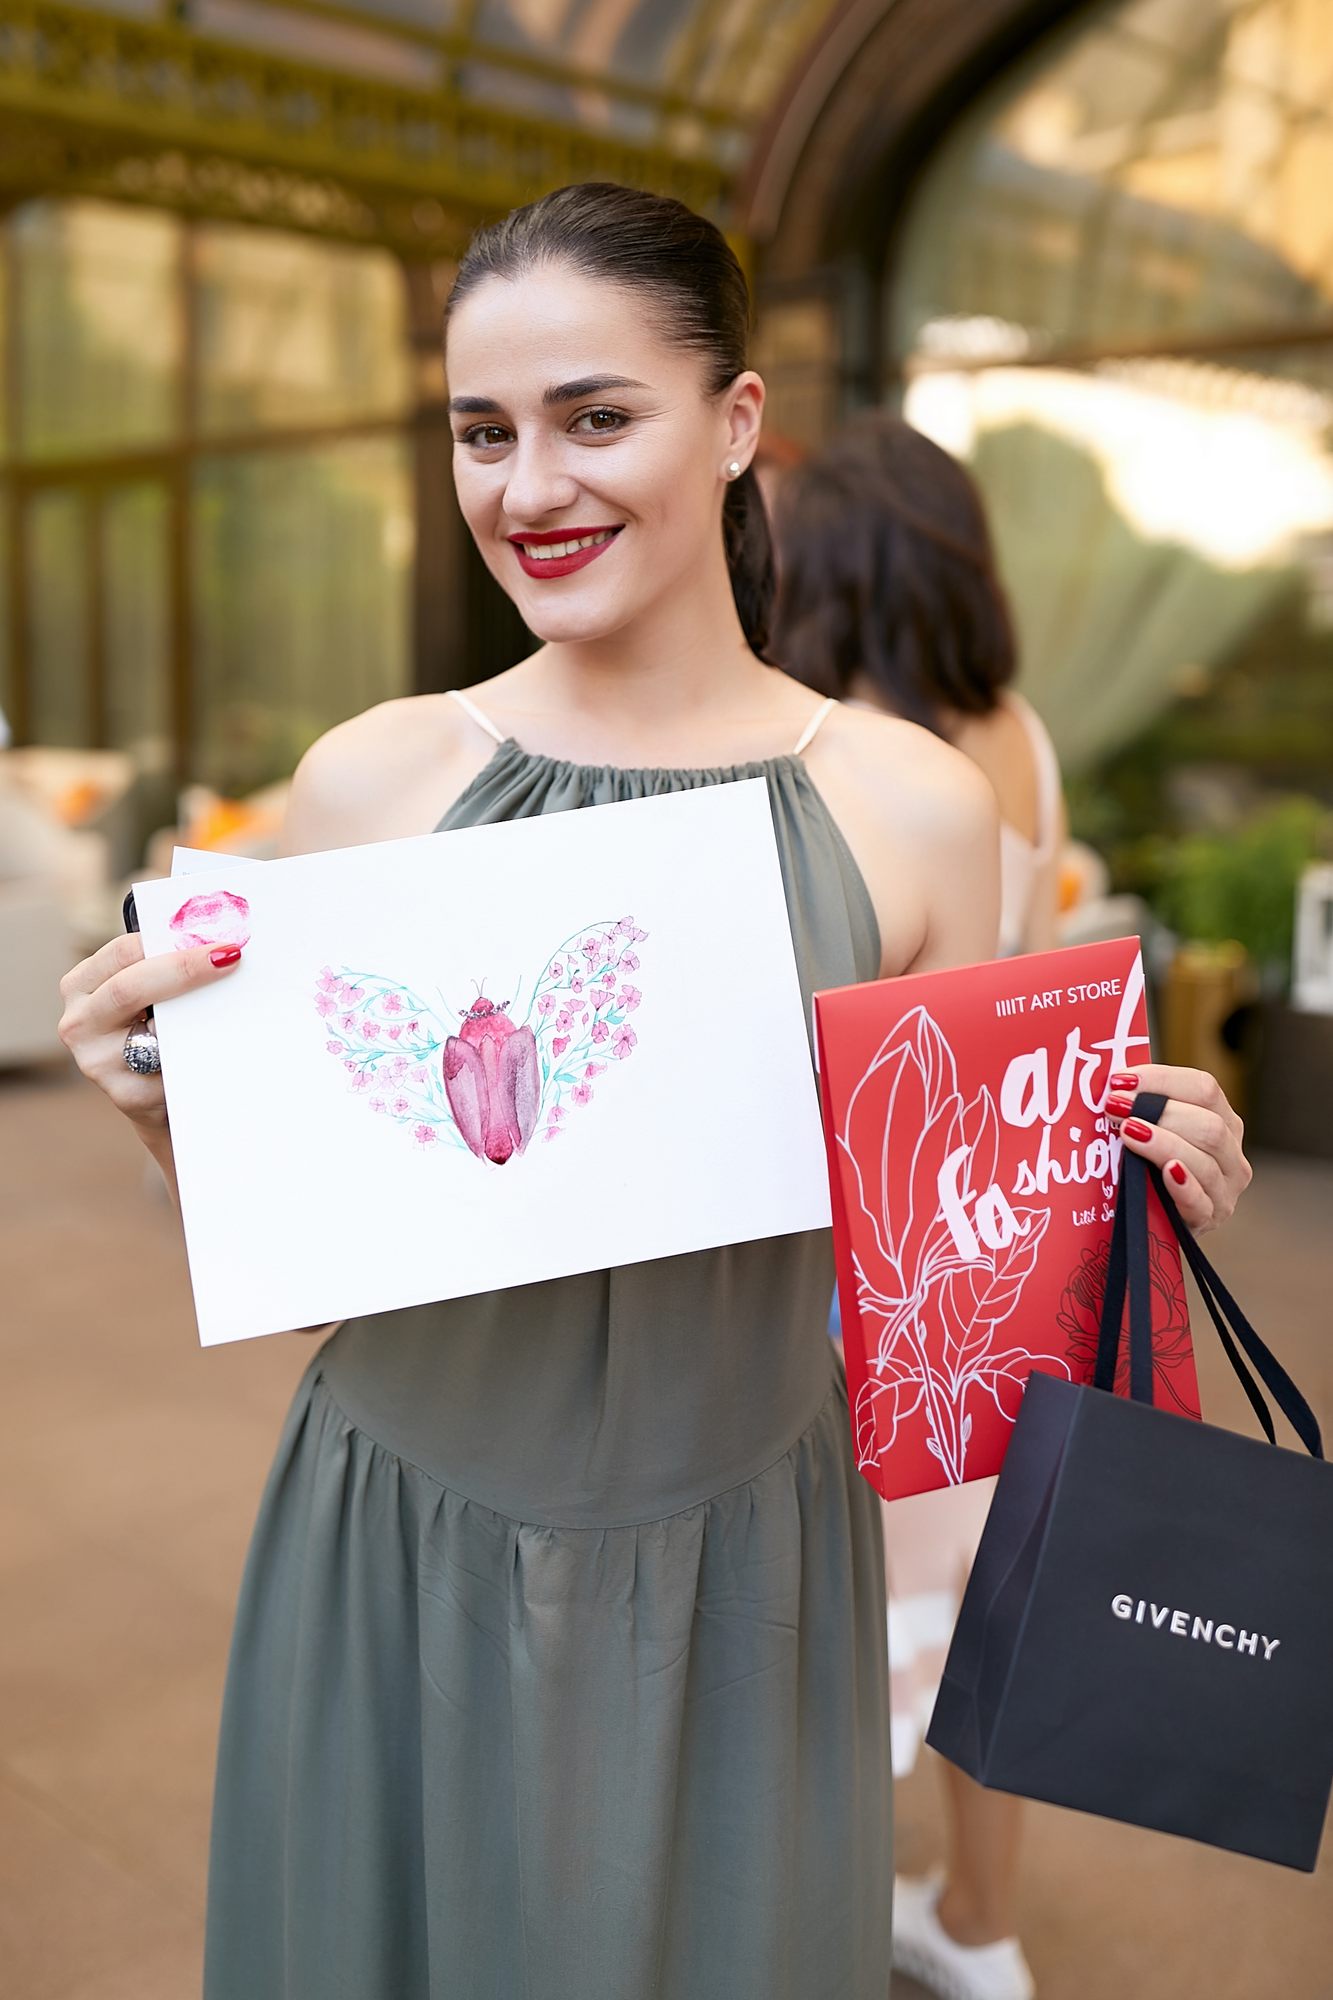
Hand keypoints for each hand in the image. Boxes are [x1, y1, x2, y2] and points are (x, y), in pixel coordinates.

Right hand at [58, 932, 243, 1139]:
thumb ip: (163, 969)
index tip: (213, 939)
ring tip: (230, 1001)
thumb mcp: (149, 996)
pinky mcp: (126, 1094)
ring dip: (195, 1016)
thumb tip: (214, 944)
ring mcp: (97, 1062)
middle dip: (183, 970)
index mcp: (81, 986)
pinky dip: (197, 1052)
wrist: (156, 1097)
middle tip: (229, 958)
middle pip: (128, 988)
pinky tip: (217, 1046)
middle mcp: (78, 1022)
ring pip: (152, 1030)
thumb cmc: (154, 1031)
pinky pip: (169, 1066)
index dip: (168, 944)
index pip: (123, 953)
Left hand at [1103, 1064, 1251, 1234]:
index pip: (1203, 1088)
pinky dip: (1182, 1185)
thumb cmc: (1151, 1169)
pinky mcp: (1209, 1217)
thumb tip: (1111, 1085)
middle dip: (1159, 1111)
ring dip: (1163, 1143)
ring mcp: (1225, 1188)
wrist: (1157, 1220)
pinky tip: (1165, 1172)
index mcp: (1223, 1120)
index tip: (1120, 1080)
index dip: (1161, 1079)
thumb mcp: (1155, 1133)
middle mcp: (1231, 1152)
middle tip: (1115, 1107)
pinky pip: (1199, 1201)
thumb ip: (1143, 1109)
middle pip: (1208, 1124)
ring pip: (1204, 1161)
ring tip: (1128, 1133)